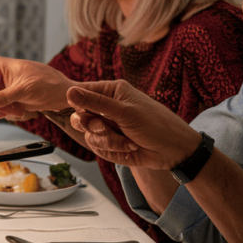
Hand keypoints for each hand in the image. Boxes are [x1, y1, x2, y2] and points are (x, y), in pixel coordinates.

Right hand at [0, 54, 73, 120]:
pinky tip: (19, 110)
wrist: (61, 92)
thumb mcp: (24, 89)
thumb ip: (4, 96)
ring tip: (18, 110)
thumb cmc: (47, 83)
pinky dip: (6, 112)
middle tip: (6, 112)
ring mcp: (2, 87)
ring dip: (2, 110)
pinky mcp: (8, 97)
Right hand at [66, 80, 200, 169]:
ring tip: (128, 142)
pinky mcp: (110, 143)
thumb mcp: (124, 112)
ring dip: (108, 142)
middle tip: (105, 128)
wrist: (173, 151)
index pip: (80, 93)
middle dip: (92, 126)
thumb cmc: (155, 125)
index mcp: (111, 91)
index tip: (85, 113)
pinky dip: (113, 151)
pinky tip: (129, 149)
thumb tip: (68, 91)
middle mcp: (106, 107)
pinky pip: (97, 148)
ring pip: (88, 135)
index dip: (78, 104)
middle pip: (79, 116)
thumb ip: (94, 102)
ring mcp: (108, 126)